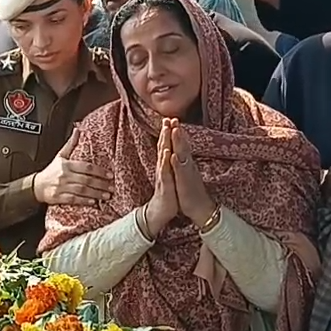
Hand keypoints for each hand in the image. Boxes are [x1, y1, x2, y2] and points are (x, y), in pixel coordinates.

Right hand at [31, 129, 112, 205]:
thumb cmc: (51, 171)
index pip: (86, 167)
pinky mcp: (58, 197)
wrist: (36, 185)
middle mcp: (64, 175)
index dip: (99, 171)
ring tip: (107, 196)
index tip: (110, 175)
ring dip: (95, 194)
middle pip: (86, 180)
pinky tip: (93, 202)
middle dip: (101, 184)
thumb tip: (78, 130)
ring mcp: (61, 187)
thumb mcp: (60, 156)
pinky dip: (84, 201)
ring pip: (81, 190)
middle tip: (112, 187)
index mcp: (66, 165)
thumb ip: (71, 144)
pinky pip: (73, 200)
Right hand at [144, 119, 178, 237]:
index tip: (169, 119)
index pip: (165, 146)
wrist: (160, 212)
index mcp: (165, 166)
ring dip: (164, 142)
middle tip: (166, 118)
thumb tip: (169, 152)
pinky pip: (165, 171)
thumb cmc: (167, 194)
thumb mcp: (169, 176)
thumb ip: (168, 164)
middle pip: (163, 147)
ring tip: (166, 130)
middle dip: (165, 132)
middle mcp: (162, 168)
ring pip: (163, 156)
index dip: (167, 133)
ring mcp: (163, 175)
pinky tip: (167, 152)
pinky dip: (166, 161)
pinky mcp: (165, 184)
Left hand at [168, 121, 215, 225]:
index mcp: (185, 163)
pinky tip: (173, 155)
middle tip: (173, 118)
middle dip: (177, 131)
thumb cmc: (191, 191)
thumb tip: (179, 152)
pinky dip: (176, 163)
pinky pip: (180, 172)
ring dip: (179, 142)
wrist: (201, 209)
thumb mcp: (184, 174)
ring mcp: (187, 173)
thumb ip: (182, 162)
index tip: (171, 119)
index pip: (180, 145)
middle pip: (182, 145)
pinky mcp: (185, 183)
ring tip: (175, 130)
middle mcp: (187, 165)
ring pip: (182, 155)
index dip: (176, 132)